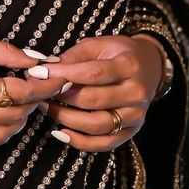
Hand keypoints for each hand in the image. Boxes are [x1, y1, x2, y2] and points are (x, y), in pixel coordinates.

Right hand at [0, 25, 68, 148]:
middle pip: (14, 116)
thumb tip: (34, 59)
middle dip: (34, 103)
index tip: (58, 78)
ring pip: (0, 136)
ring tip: (22, 102)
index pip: (20, 92)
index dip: (43, 86)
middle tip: (43, 88)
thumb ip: (2, 50)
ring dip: (17, 122)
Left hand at [32, 35, 163, 150]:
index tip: (39, 73)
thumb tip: (46, 69)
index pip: (93, 73)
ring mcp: (136, 115)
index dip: (64, 74)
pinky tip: (61, 132)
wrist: (149, 67)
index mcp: (129, 65)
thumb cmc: (117, 53)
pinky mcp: (131, 131)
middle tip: (40, 92)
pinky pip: (104, 143)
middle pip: (94, 100)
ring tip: (48, 108)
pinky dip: (80, 142)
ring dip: (67, 119)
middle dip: (61, 97)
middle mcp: (136, 92)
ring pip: (98, 124)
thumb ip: (74, 57)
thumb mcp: (98, 45)